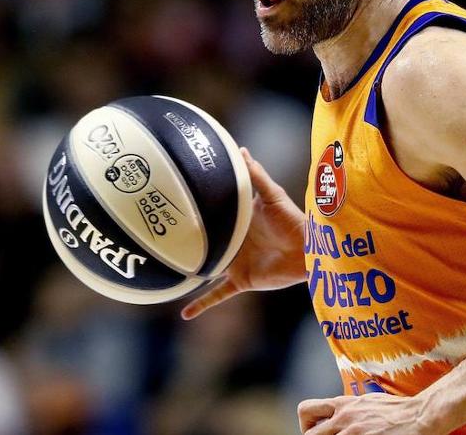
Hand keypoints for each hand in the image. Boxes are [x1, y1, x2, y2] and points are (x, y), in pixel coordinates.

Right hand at [181, 147, 306, 318]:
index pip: (214, 212)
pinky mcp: (242, 279)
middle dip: (186, 241)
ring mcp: (236, 261)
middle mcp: (234, 241)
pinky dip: (203, 304)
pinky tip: (186, 315)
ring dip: (190, 271)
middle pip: (206, 241)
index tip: (173, 199)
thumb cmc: (293, 219)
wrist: (309, 251)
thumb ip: (256, 176)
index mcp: (239, 220)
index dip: (197, 207)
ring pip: (207, 267)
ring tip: (164, 273)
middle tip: (156, 236)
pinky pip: (218, 294)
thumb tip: (241, 150)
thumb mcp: (272, 196)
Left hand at [297, 394, 439, 434]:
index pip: (306, 410)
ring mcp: (354, 433)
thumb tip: (337, 414)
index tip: (318, 432)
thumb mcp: (368, 401)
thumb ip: (349, 408)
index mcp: (344, 404)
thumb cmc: (398, 409)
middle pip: (310, 434)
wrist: (420, 415)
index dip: (306, 425)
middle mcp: (345, 418)